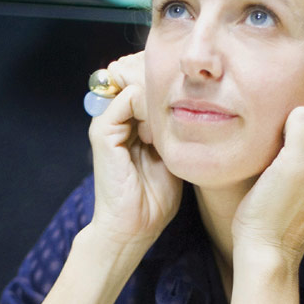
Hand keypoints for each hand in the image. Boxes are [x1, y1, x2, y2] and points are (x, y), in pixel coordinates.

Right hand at [87, 52, 181, 250]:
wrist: (133, 228)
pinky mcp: (103, 132)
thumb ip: (177, 130)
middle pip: (140, 74)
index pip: (147, 82)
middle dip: (166, 85)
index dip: (170, 84)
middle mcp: (117, 118)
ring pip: (136, 82)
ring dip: (160, 98)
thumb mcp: (173, 156)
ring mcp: (107, 122)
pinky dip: (149, 108)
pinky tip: (158, 134)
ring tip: (170, 126)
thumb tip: (199, 106)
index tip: (192, 104)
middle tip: (187, 107)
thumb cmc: (155, 199)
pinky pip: (128, 99)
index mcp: (131, 123)